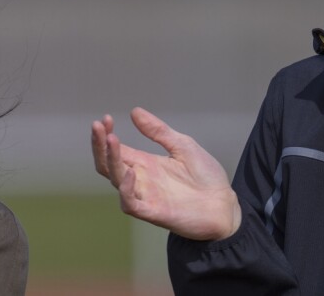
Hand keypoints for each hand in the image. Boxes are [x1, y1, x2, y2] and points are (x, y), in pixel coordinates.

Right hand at [91, 107, 240, 240]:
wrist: (225, 205)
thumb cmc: (205, 177)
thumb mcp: (182, 145)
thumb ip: (158, 131)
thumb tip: (134, 111)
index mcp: (145, 163)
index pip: (116, 149)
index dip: (106, 135)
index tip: (105, 119)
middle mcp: (140, 179)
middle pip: (108, 164)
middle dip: (99, 145)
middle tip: (98, 126)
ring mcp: (145, 196)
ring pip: (116, 180)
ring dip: (110, 160)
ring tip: (112, 139)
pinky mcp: (154, 212)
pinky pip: (131, 203)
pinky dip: (125, 189)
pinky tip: (129, 172)